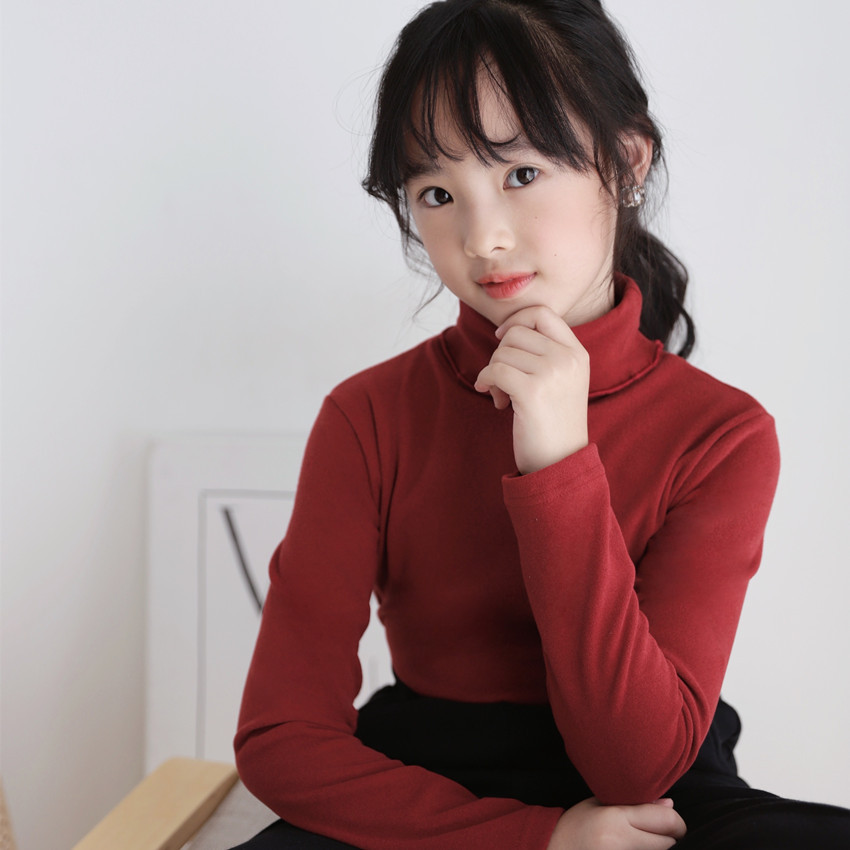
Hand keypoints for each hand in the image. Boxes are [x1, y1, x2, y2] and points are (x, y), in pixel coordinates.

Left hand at [473, 305, 589, 473]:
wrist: (561, 461)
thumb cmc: (553, 422)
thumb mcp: (561, 379)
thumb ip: (544, 352)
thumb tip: (506, 330)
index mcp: (577, 353)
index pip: (542, 313)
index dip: (516, 320)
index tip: (502, 339)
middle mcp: (568, 359)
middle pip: (516, 333)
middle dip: (500, 354)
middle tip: (503, 381)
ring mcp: (552, 373)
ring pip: (502, 353)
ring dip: (494, 373)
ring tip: (503, 397)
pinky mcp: (532, 392)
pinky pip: (495, 370)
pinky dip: (486, 381)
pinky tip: (494, 399)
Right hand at [546, 798, 685, 849]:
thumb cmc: (574, 827)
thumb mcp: (597, 805)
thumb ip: (633, 803)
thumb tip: (669, 804)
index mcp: (615, 818)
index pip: (665, 820)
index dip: (675, 821)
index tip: (671, 820)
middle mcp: (620, 842)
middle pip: (667, 841)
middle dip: (666, 835)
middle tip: (651, 829)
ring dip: (657, 847)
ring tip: (637, 839)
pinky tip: (631, 848)